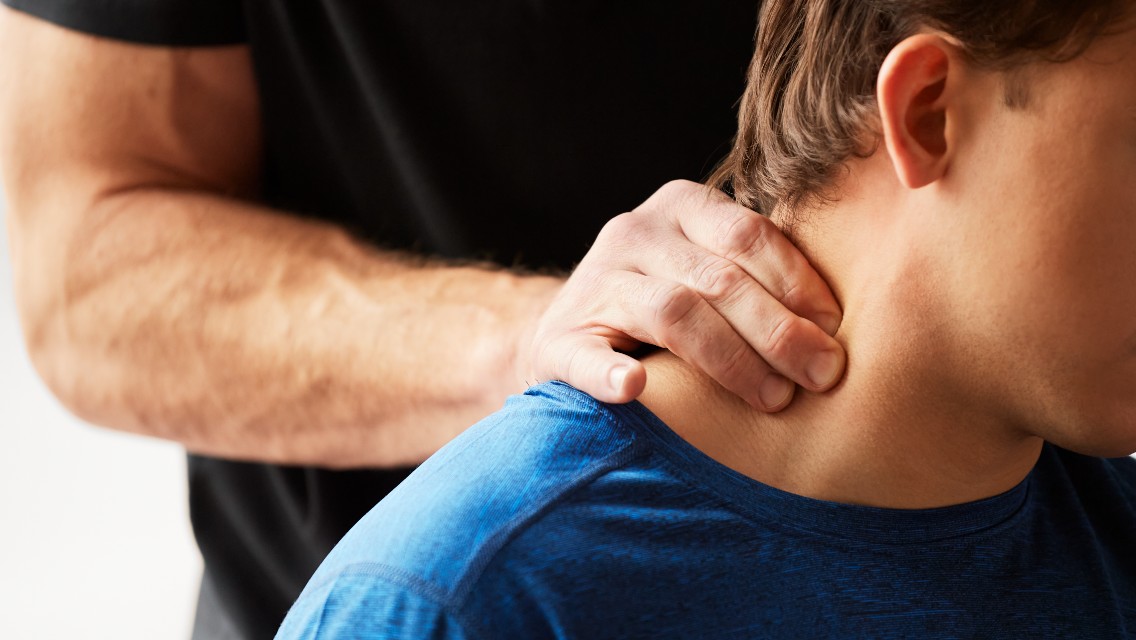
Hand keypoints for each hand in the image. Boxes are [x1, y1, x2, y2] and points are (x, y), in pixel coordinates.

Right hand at [527, 180, 844, 410]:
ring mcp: (593, 286)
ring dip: (731, 360)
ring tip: (774, 399)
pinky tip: (634, 387)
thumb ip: (756, 274)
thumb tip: (841, 321)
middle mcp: (633, 233)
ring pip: (674, 312)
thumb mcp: (705, 268)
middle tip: (822, 376)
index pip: (750, 236)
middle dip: (780, 331)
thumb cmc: (662, 305)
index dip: (799, 283)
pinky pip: (587, 357)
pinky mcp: (559, 342)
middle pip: (720, 279)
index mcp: (678, 206)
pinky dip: (610, 374)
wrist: (566, 333)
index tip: (836, 330)